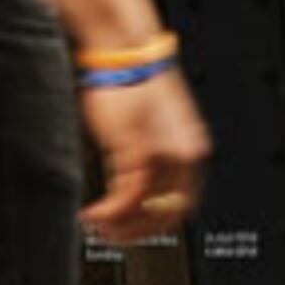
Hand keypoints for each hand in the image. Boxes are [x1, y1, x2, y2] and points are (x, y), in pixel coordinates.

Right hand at [79, 67, 209, 243]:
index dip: (159, 223)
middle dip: (140, 232)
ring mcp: (163, 155)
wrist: (125, 48)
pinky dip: (110, 214)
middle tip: (114, 236)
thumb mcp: (145, 121)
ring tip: (98, 227)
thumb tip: (133, 175)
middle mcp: (184, 156)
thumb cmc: (130, 77)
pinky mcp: (138, 150)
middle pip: (170, 215)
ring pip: (149, 212)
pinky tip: (93, 215)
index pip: (183, 204)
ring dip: (121, 228)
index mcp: (191, 150)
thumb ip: (146, 151)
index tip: (135, 229)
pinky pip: (128, 199)